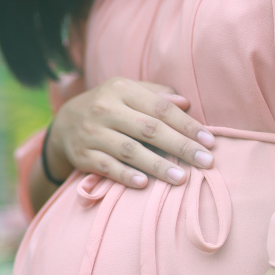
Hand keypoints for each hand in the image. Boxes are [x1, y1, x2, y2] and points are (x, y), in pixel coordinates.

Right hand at [46, 77, 215, 187]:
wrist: (65, 123)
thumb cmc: (110, 107)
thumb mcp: (128, 92)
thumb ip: (156, 95)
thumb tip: (186, 103)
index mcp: (122, 89)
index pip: (160, 108)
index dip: (187, 125)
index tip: (210, 141)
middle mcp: (105, 109)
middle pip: (149, 129)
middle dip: (180, 147)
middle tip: (206, 162)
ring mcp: (92, 133)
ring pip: (130, 150)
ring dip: (157, 166)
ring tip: (181, 178)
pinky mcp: (83, 155)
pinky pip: (107, 167)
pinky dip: (126, 176)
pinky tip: (144, 185)